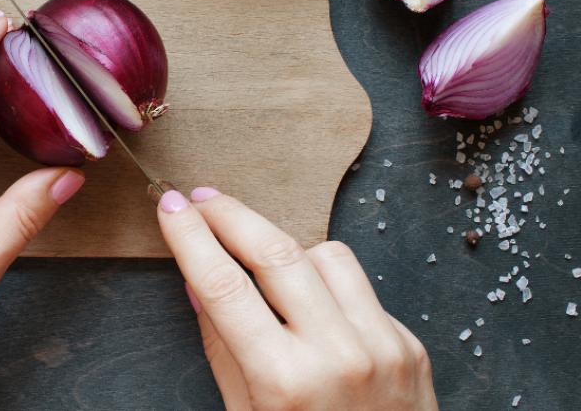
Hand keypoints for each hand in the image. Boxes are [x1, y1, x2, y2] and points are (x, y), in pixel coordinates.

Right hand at [157, 187, 436, 410]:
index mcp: (285, 383)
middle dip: (231, 214)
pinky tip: (309, 302)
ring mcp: (383, 346)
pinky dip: (327, 281)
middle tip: (202, 197)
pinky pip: (359, 286)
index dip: (190, 237)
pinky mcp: (409, 343)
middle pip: (276, 252)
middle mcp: (338, 356)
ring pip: (326, 254)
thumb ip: (223, 347)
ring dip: (285, 247)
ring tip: (258, 260)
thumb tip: (198, 282)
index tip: (172, 207)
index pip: (224, 286)